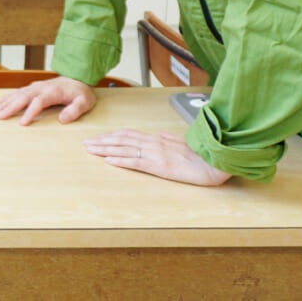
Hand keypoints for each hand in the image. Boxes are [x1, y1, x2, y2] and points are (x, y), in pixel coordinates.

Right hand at [0, 76, 95, 124]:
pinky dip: (8, 97)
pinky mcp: (33, 87)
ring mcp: (36, 86)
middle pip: (23, 97)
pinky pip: (18, 91)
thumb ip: (74, 110)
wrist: (78, 77)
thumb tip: (62, 120)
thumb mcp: (84, 102)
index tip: (22, 123)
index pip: (38, 102)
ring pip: (18, 93)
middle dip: (10, 107)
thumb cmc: (80, 92)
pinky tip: (0, 102)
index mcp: (53, 92)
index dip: (30, 112)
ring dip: (6, 102)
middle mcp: (41, 88)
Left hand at [82, 128, 230, 185]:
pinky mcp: (159, 166)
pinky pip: (135, 162)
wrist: (214, 161)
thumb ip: (167, 141)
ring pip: (123, 148)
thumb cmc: (201, 154)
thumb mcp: (181, 144)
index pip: (129, 134)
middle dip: (102, 141)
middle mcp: (153, 143)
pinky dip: (120, 160)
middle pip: (121, 139)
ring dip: (105, 149)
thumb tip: (158, 138)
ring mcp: (154, 153)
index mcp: (157, 138)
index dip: (112, 136)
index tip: (99, 137)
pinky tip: (108, 160)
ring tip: (90, 149)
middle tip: (86, 143)